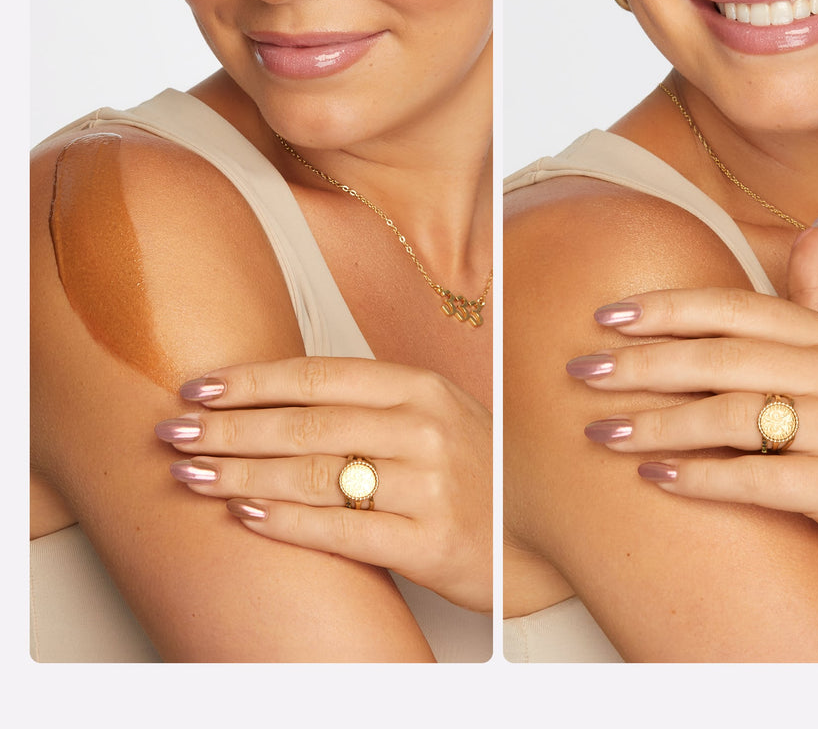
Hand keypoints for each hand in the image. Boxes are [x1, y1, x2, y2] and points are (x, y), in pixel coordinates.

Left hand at [155, 356, 491, 611]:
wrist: (545, 533)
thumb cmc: (478, 468)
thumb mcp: (436, 413)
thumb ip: (369, 402)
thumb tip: (274, 396)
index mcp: (420, 385)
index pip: (317, 374)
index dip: (251, 381)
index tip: (198, 388)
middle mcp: (423, 426)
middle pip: (305, 424)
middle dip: (229, 430)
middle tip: (173, 434)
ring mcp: (428, 484)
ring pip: (313, 475)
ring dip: (241, 476)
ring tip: (192, 476)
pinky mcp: (429, 542)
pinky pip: (341, 530)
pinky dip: (285, 523)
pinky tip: (245, 517)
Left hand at [566, 223, 817, 607]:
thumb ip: (816, 297)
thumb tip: (810, 228)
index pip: (732, 309)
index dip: (665, 309)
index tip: (604, 316)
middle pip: (719, 359)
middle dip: (642, 365)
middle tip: (582, 373)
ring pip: (729, 417)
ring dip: (655, 426)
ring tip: (602, 434)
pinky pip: (755, 478)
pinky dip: (699, 478)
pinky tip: (654, 477)